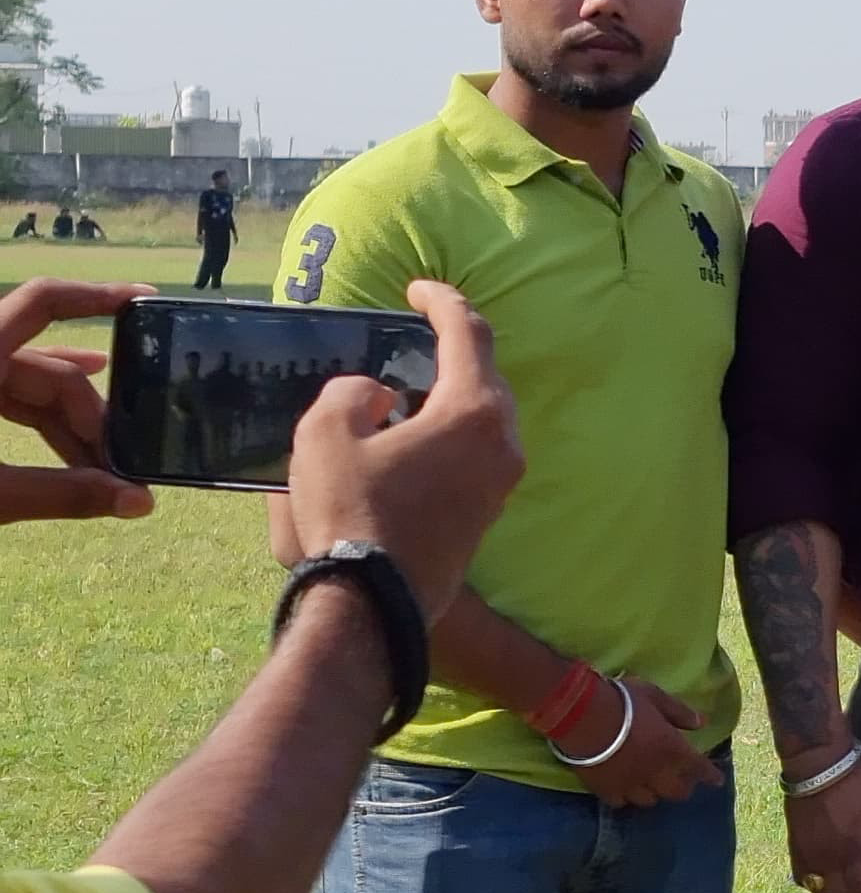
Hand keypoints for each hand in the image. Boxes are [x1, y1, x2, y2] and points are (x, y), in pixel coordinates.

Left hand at [0, 278, 154, 523]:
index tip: (150, 304)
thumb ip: (59, 494)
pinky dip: (43, 425)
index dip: (96, 297)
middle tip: (125, 462)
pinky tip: (79, 445)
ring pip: (30, 389)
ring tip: (107, 468)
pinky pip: (8, 401)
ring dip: (71, 427)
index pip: (43, 302)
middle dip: (92, 412)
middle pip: (48, 366)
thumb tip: (140, 503)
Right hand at [284, 279, 523, 613]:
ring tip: (404, 390)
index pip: (469, 333)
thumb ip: (350, 393)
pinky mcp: (489, 512)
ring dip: (449, 396)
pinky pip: (477, 453)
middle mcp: (504, 442)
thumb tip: (376, 394)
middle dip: (451, 349)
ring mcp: (503, 482)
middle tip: (414, 336)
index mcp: (474, 411)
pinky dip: (449, 433)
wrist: (372, 603)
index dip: (442, 301)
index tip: (418, 289)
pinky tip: (409, 439)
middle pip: (484, 375)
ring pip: (483, 417)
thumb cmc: (349, 513)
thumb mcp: (325, 435)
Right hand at [555, 676, 723, 809]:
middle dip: (683, 787)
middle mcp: (656, 772)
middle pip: (677, 792)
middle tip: (683, 781)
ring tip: (654, 787)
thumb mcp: (656, 697)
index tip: (716, 780)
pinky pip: (621, 802)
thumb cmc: (622, 701)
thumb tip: (702, 722)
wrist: (582, 716)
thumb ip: (679, 712)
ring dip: (655, 794)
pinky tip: (624, 791)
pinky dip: (625, 798)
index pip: (700, 769)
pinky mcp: (606, 790)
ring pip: (650, 800)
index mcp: (673, 750)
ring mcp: (631, 784)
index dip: (710, 776)